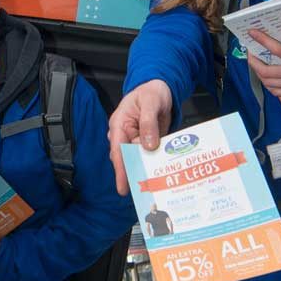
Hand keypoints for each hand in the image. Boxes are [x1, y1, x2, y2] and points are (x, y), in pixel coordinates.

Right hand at [108, 80, 173, 195]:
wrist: (160, 89)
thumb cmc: (151, 92)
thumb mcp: (150, 103)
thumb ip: (148, 123)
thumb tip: (148, 145)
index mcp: (119, 125)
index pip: (118, 151)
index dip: (120, 170)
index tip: (122, 187)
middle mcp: (125, 136)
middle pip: (127, 159)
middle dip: (134, 174)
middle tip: (142, 191)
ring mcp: (136, 141)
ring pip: (139, 160)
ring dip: (146, 170)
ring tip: (153, 187)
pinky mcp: (147, 144)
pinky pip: (150, 156)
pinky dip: (154, 164)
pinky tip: (162, 174)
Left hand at [245, 6, 280, 104]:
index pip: (278, 50)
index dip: (262, 40)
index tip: (252, 33)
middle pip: (266, 71)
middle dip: (253, 61)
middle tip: (250, 51)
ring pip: (269, 83)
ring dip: (259, 73)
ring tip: (256, 64)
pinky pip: (277, 92)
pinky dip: (269, 85)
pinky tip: (268, 79)